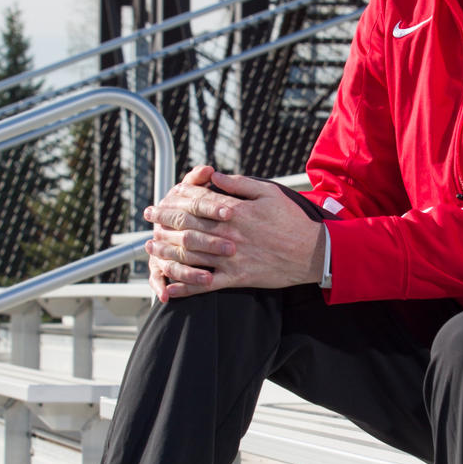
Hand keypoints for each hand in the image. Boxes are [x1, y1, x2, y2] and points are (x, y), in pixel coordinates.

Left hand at [144, 165, 325, 300]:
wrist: (312, 253)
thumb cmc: (292, 220)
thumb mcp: (268, 192)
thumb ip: (239, 184)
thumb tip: (213, 175)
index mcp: (235, 211)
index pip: (196, 202)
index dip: (176, 199)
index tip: (163, 198)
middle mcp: (228, 234)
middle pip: (186, 227)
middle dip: (163, 222)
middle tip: (150, 219)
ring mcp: (230, 258)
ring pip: (189, 256)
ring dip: (166, 252)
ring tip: (151, 248)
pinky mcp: (237, 278)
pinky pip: (205, 285)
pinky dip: (185, 287)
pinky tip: (168, 288)